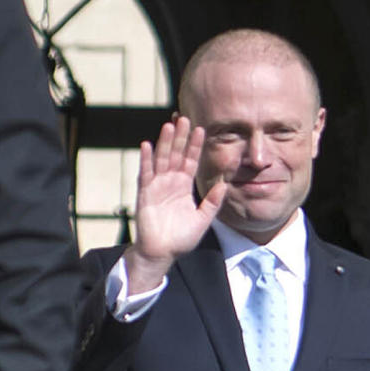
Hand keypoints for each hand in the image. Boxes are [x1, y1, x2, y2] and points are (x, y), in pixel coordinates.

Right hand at [125, 116, 225, 290]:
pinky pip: (145, 174)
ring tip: (169, 125)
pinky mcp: (145, 194)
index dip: (194, 146)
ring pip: (161, 159)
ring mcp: (156, 186)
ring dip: (165, 143)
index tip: (201, 129)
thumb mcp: (202, 220)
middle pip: (176, 154)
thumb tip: (224, 185)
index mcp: (183, 186)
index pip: (190, 161)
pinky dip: (146, 160)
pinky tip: (147, 145)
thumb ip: (212, 203)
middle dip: (180, 137)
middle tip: (184, 118)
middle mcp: (170, 182)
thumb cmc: (181, 238)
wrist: (163, 253)